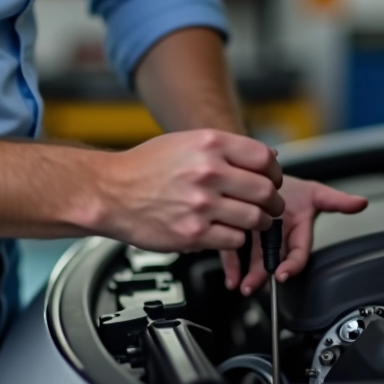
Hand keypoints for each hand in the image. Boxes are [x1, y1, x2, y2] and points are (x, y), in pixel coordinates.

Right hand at [97, 129, 284, 251]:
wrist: (109, 192)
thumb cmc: (143, 168)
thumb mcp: (185, 142)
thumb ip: (225, 149)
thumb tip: (266, 157)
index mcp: (209, 144)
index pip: (264, 158)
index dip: (274, 172)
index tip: (271, 180)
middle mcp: (208, 172)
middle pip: (266, 190)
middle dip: (272, 202)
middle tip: (268, 207)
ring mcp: (202, 204)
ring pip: (255, 218)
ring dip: (259, 224)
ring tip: (250, 222)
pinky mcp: (194, 233)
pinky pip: (234, 240)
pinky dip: (236, 239)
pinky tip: (225, 232)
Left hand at [219, 176, 367, 294]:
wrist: (268, 178)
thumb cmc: (292, 189)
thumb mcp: (315, 192)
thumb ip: (337, 201)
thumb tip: (361, 203)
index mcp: (296, 233)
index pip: (298, 253)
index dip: (292, 265)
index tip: (284, 273)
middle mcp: (278, 239)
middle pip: (272, 261)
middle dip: (263, 276)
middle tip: (254, 286)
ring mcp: (258, 239)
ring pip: (253, 260)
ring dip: (247, 275)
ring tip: (241, 285)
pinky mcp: (239, 234)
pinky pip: (234, 252)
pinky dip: (231, 265)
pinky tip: (231, 276)